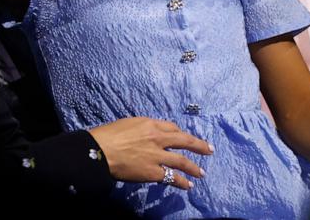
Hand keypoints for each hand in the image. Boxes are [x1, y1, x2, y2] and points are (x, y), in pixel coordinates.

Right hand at [88, 117, 212, 189]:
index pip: (172, 127)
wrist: (100, 151)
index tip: (185, 137)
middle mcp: (158, 138)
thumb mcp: (129, 123)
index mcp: (151, 124)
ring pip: (181, 161)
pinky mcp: (153, 172)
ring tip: (201, 173)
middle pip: (184, 141)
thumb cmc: (109, 135)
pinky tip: (188, 186)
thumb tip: (148, 134)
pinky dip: (181, 182)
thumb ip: (142, 128)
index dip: (180, 133)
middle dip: (198, 145)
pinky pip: (171, 177)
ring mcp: (157, 156)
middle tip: (209, 149)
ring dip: (193, 167)